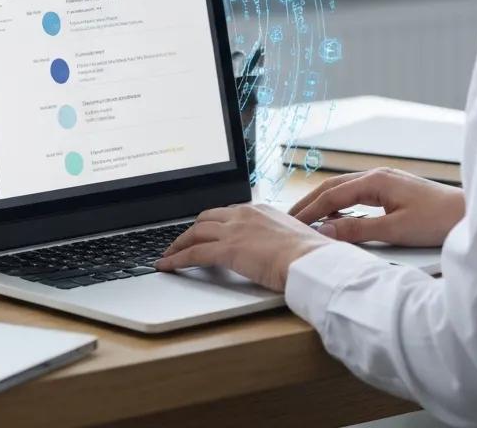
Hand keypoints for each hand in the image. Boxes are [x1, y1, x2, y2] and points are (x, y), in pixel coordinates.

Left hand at [155, 202, 332, 291]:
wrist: (309, 259)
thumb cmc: (309, 254)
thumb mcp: (293, 238)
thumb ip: (280, 239)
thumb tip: (282, 248)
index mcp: (260, 210)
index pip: (228, 212)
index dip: (214, 223)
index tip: (207, 231)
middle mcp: (244, 214)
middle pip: (207, 218)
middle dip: (192, 230)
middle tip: (183, 241)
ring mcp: (234, 230)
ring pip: (196, 232)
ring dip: (179, 243)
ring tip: (169, 254)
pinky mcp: (227, 249)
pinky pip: (193, 253)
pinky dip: (176, 259)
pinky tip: (167, 266)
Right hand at [288, 167, 464, 247]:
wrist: (467, 214)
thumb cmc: (436, 220)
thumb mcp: (394, 230)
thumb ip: (357, 230)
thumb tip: (324, 232)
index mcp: (375, 181)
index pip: (332, 195)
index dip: (309, 211)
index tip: (290, 224)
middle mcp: (377, 175)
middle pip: (334, 188)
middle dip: (310, 203)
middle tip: (289, 219)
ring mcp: (385, 181)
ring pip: (345, 190)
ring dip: (325, 204)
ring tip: (307, 220)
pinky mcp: (393, 189)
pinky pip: (358, 195)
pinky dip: (342, 205)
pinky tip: (338, 219)